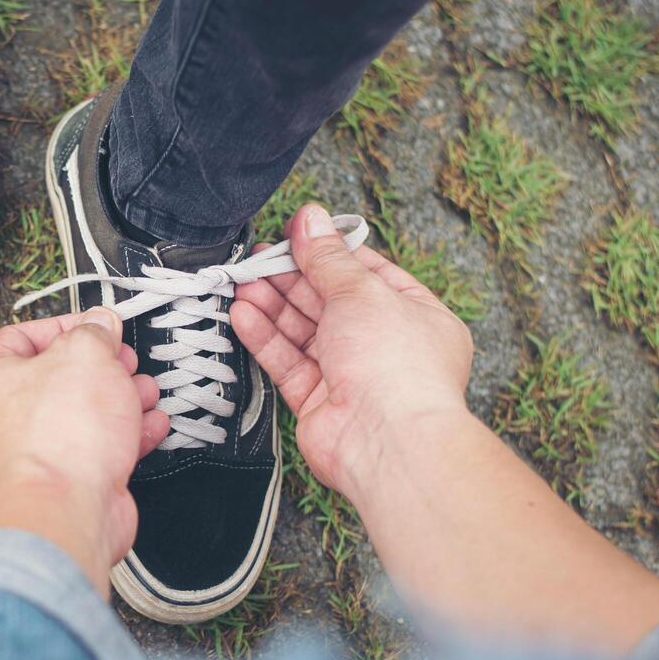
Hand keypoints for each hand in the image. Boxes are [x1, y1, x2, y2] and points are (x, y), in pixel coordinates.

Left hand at [0, 308, 169, 593]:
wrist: (66, 511)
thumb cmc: (59, 435)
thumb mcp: (85, 355)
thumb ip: (94, 333)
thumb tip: (100, 325)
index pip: (18, 338)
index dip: (63, 326)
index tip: (97, 326)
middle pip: (52, 380)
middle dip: (99, 368)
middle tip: (125, 360)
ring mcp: (25, 459)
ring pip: (76, 418)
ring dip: (117, 402)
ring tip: (146, 391)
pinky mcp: (56, 487)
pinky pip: (89, 453)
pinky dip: (122, 438)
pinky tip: (150, 426)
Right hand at [230, 203, 473, 497]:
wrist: (386, 440)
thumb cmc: (396, 366)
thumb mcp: (361, 291)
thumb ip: (327, 257)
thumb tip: (310, 218)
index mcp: (416, 315)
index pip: (367, 273)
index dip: (328, 252)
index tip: (294, 234)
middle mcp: (385, 346)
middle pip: (330, 302)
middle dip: (292, 278)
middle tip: (257, 256)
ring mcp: (352, 375)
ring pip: (305, 332)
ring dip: (273, 305)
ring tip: (242, 280)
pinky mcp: (320, 402)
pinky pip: (289, 362)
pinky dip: (266, 338)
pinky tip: (243, 314)